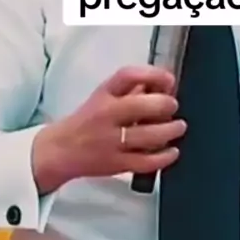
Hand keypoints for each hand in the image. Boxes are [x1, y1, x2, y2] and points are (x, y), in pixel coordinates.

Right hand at [32, 65, 185, 193]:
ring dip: (170, 130)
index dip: (153, 74)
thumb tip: (162, 84)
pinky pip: (145, 162)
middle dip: (165, 104)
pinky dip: (164, 157)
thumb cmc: (87, 120)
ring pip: (147, 136)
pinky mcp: (116, 165)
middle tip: (173, 105)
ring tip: (179, 126)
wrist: (60, 150)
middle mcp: (106, 116)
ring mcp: (111, 142)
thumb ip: (131, 89)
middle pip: (140, 106)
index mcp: (103, 95)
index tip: (169, 79)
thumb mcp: (104, 96)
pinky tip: (172, 151)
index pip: (127, 76)